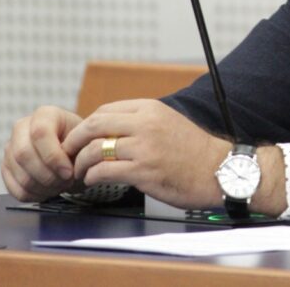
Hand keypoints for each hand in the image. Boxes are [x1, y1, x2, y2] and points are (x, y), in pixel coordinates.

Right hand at [2, 105, 83, 201]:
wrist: (77, 154)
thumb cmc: (83, 145)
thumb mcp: (87, 141)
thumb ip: (79, 149)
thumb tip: (68, 168)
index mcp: (44, 115)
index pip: (40, 133)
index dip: (53, 157)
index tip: (69, 172)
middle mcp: (22, 128)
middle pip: (23, 154)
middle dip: (48, 175)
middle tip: (66, 181)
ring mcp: (11, 148)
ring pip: (20, 175)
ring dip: (44, 187)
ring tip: (61, 185)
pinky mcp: (6, 168)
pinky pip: (15, 189)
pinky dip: (35, 195)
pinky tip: (50, 190)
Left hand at [61, 99, 286, 214]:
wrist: (220, 170)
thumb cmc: (195, 151)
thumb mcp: (169, 123)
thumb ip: (142, 122)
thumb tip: (113, 128)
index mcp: (151, 109)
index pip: (105, 110)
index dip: (87, 125)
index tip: (81, 138)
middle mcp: (146, 124)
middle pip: (94, 125)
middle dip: (75, 140)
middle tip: (69, 153)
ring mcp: (144, 147)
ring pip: (95, 149)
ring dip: (81, 162)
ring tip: (80, 171)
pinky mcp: (143, 171)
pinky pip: (104, 170)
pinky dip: (92, 176)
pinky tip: (93, 180)